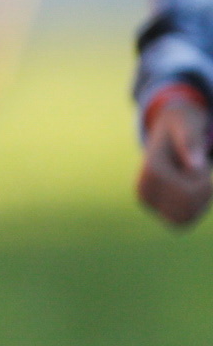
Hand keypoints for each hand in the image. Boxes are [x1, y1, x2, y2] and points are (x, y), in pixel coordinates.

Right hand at [143, 87, 211, 228]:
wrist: (168, 129)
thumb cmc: (182, 124)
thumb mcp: (188, 124)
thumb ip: (190, 141)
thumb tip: (196, 167)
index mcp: (150, 171)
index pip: (187, 193)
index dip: (202, 182)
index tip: (198, 164)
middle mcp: (143, 191)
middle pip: (185, 209)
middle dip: (200, 194)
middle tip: (196, 172)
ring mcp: (147, 203)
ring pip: (182, 220)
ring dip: (198, 204)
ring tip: (194, 182)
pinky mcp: (154, 209)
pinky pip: (180, 221)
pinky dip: (193, 210)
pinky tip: (193, 193)